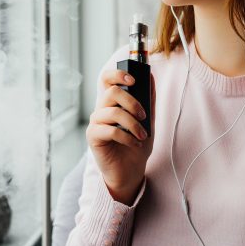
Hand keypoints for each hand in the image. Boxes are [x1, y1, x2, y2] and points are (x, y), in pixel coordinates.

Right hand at [86, 68, 155, 203]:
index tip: (134, 80)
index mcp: (113, 102)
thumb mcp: (148, 121)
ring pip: (113, 112)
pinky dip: (127, 137)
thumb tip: (151, 77)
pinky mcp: (93, 137)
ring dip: (132, 124)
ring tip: (142, 136)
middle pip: (112, 92)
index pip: (107, 79)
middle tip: (144, 116)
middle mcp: (102, 109)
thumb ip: (149, 101)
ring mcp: (96, 122)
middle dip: (132, 102)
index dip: (118, 74)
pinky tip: (134, 144)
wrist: (131, 171)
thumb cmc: (137, 145)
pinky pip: (110, 130)